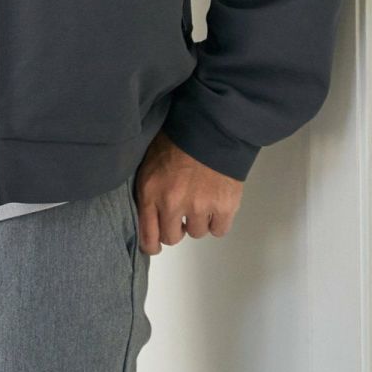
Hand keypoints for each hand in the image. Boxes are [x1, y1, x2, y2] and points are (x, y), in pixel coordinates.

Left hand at [132, 130, 242, 253]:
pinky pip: (218, 230)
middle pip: (172, 238)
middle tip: (180, 214)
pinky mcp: (223, 207)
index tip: (155, 244)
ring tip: (200, 201)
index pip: (147, 236)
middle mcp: (172, 204)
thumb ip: (148, 189)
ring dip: (197, 221)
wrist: (210, 127)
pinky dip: (217, 221)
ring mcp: (199, 207)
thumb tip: (148, 213)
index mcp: (150, 192)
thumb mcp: (150, 162)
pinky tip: (215, 205)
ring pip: (196, 232)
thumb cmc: (176, 139)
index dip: (152, 244)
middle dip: (175, 228)